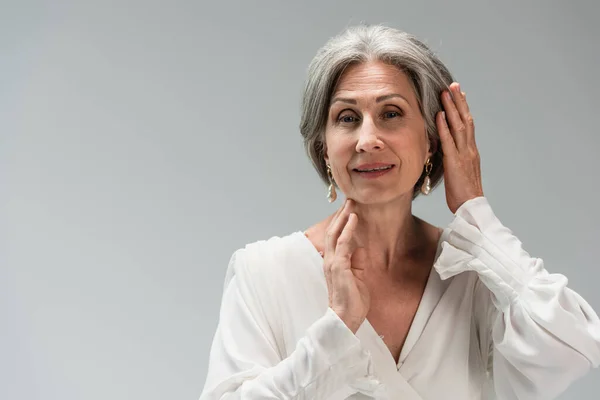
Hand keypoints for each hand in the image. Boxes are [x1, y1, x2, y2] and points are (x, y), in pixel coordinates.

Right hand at [323, 199, 370, 333]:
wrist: (345, 319)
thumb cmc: (352, 302)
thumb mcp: (358, 277)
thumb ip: (358, 262)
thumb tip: (360, 248)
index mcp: (333, 263)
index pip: (335, 238)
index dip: (342, 223)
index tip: (349, 210)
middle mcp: (329, 260)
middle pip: (333, 231)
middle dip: (341, 215)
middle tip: (349, 200)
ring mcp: (332, 262)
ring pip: (335, 233)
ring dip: (344, 217)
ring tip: (351, 203)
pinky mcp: (338, 266)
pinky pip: (343, 243)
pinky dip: (348, 229)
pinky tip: (354, 218)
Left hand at [437, 82, 483, 213]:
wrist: (471, 207)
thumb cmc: (463, 193)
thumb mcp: (460, 171)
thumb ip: (456, 158)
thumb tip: (447, 149)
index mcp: (471, 151)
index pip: (468, 124)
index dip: (463, 108)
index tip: (459, 94)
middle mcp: (469, 149)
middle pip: (466, 120)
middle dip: (459, 101)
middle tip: (453, 85)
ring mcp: (463, 154)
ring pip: (459, 126)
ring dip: (451, 108)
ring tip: (446, 92)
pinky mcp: (455, 162)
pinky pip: (449, 141)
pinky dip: (444, 126)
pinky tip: (439, 115)